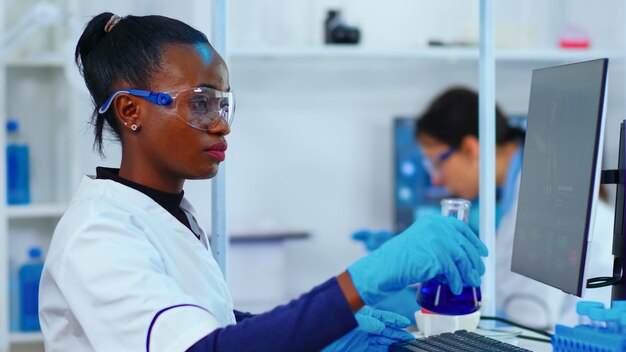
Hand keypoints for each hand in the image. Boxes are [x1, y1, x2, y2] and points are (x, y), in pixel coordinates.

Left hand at [322, 307, 412, 351]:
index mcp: (360, 319)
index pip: (381, 317)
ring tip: (405, 344)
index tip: (404, 322)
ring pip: (382, 343)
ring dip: (393, 344)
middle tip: (409, 337)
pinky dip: (385, 350)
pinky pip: (376, 350)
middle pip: (384, 332)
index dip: (393, 319)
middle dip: (397, 334)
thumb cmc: (328, 332)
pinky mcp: (361, 351)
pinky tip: (392, 350)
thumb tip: (380, 325)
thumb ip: (366, 324)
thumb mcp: (349, 324)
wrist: (317, 345)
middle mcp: (363, 330)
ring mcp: (362, 343)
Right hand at [347, 215, 487, 305]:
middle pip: (464, 245)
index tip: (483, 252)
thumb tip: (464, 254)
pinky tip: (456, 288)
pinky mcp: (436, 258)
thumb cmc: (402, 257)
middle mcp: (436, 228)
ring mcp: (437, 242)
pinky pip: (452, 272)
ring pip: (461, 259)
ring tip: (470, 283)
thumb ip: (440, 241)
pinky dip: (456, 282)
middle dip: (474, 262)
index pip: (461, 228)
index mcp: (433, 222)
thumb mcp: (422, 240)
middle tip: (478, 273)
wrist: (386, 266)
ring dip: (468, 274)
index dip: (475, 241)